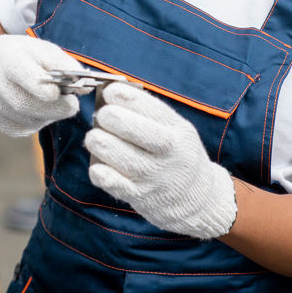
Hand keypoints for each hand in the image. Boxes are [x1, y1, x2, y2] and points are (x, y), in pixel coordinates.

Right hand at [0, 34, 80, 136]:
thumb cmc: (20, 55)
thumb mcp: (41, 49)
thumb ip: (64, 65)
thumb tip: (85, 86)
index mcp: (7, 58)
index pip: (28, 79)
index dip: (48, 90)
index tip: (61, 92)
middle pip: (27, 104)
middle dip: (55, 109)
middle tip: (72, 106)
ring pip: (26, 120)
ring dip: (47, 116)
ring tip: (54, 105)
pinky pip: (20, 129)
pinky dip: (34, 123)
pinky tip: (38, 112)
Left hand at [85, 82, 236, 238]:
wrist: (197, 199)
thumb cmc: (176, 154)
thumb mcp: (175, 130)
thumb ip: (148, 114)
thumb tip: (111, 94)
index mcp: (179, 131)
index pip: (152, 109)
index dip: (127, 97)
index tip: (110, 93)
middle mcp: (170, 154)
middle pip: (140, 132)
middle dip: (113, 118)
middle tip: (101, 115)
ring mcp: (156, 177)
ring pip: (126, 159)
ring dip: (103, 144)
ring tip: (94, 137)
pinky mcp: (142, 197)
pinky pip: (119, 186)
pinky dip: (104, 175)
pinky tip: (96, 167)